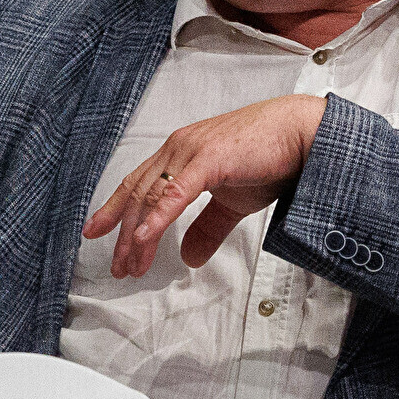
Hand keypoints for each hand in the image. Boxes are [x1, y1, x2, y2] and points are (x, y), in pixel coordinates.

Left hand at [84, 94, 327, 277]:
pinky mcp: (208, 159)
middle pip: (137, 195)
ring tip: (130, 264)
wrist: (302, 133)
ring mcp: (190, 151)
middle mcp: (177, 149)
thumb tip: (188, 257)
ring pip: (151, 197)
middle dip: (123, 233)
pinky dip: (157, 216)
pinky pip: (175, 192)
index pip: (137, 185)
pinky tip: (144, 237)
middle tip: (117, 265)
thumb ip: (206, 228)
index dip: (115, 210)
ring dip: (137, 235)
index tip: (96, 233)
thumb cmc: (271, 158)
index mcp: (179, 154)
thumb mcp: (231, 203)